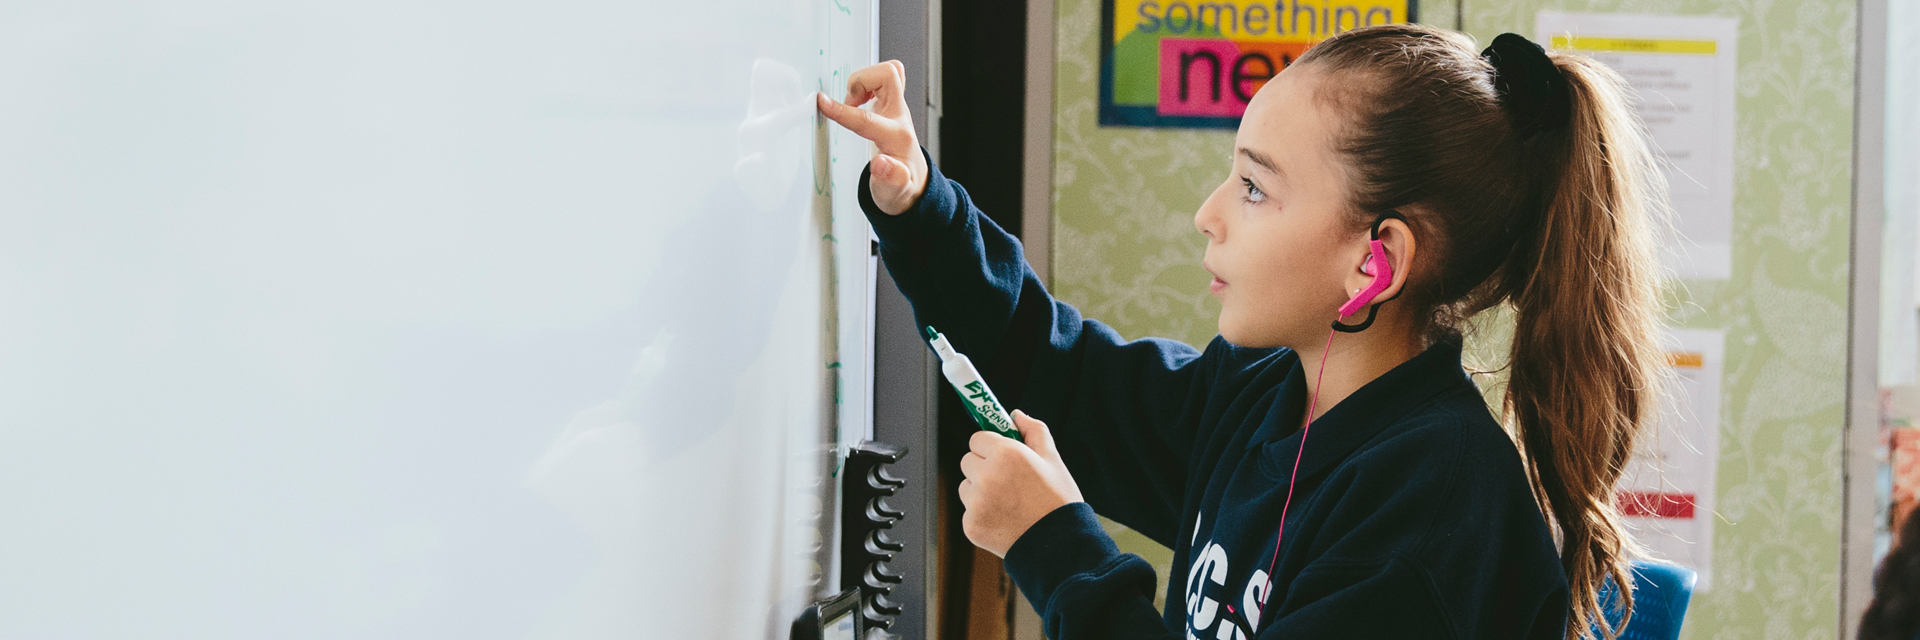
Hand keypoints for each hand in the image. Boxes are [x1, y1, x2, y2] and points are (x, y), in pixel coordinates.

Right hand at [815, 60, 927, 214]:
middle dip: (861, 81)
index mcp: (897, 138)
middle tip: (849, 102)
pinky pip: (884, 78)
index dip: (843, 110)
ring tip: (852, 103)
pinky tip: (858, 100)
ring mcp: (897, 108)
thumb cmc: (899, 186)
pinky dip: (867, 82)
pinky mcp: (892, 104)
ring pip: (888, 71)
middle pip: (890, 74)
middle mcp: (899, 117)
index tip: (822, 103)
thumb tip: (881, 164)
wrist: (910, 183)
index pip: (868, 119)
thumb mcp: (893, 193)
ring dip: (863, 81)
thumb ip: (890, 179)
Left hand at [957, 410, 1084, 556]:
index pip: (977, 439)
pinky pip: (968, 510)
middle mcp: (986, 476)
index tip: (1000, 455)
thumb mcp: (1053, 459)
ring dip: (979, 490)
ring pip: (965, 486)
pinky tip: (1004, 518)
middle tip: (1007, 480)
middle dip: (982, 467)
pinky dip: (981, 514)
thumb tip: (1015, 415)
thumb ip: (1033, 430)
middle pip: (967, 460)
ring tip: (1007, 502)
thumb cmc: (1058, 501)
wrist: (1059, 546)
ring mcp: (976, 502)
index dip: (990, 447)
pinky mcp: (970, 524)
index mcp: (1006, 454)